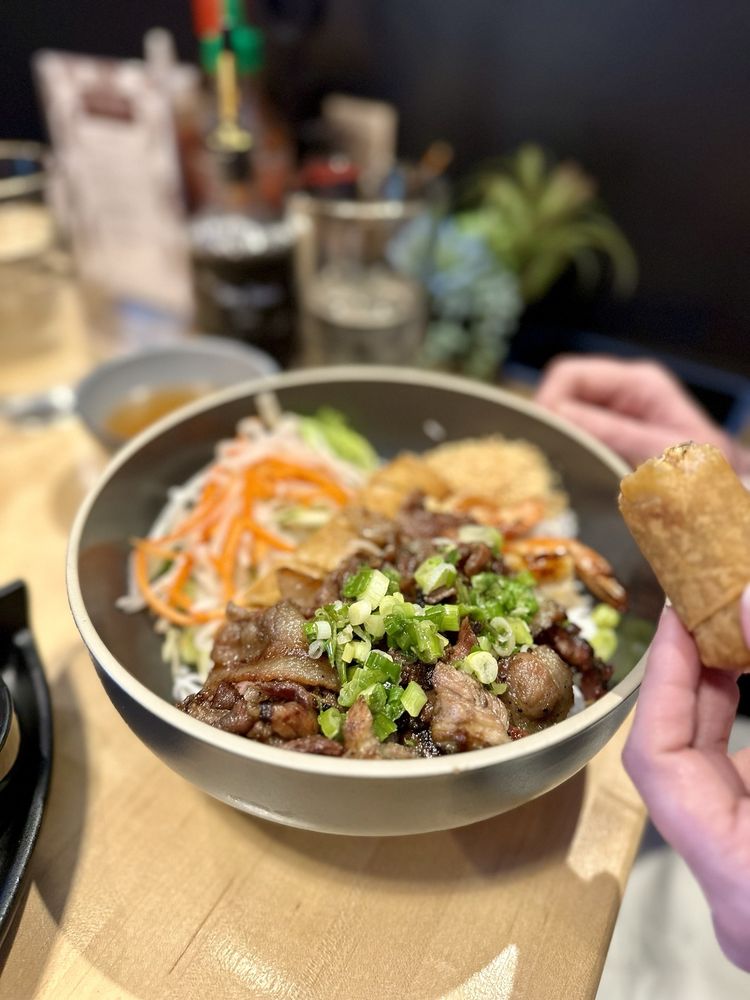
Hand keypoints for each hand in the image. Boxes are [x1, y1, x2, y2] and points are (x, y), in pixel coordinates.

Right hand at [535, 355, 740, 467]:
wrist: (724, 502)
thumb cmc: (704, 474)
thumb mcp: (659, 452)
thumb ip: (611, 432)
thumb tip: (558, 413)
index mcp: (638, 383)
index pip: (570, 374)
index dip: (548, 401)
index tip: (542, 436)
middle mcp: (623, 393)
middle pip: (562, 394)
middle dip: (551, 424)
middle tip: (546, 458)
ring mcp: (615, 415)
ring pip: (565, 418)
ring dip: (559, 442)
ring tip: (559, 469)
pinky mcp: (609, 439)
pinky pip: (575, 439)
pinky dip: (568, 455)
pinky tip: (572, 474)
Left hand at [622, 589, 749, 970]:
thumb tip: (748, 601)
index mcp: (744, 880)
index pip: (657, 759)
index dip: (663, 676)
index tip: (679, 614)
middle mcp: (738, 890)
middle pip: (687, 756)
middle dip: (702, 672)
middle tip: (711, 606)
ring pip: (721, 767)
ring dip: (731, 695)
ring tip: (741, 630)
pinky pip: (746, 781)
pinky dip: (747, 730)